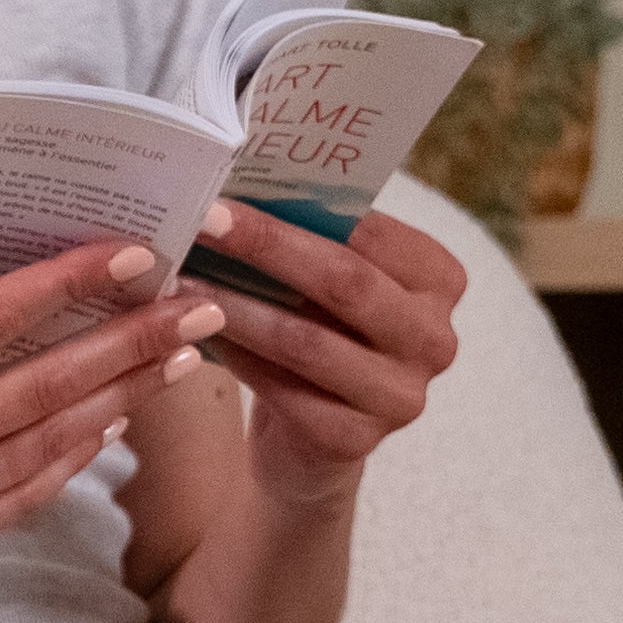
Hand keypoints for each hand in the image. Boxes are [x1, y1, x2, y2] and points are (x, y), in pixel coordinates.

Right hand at [0, 217, 206, 622]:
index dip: (65, 285)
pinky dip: (69, 459)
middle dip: (130, 341)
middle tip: (198, 307)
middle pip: (44, 385)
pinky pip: (20, 497)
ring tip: (177, 362)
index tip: (128, 254)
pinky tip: (104, 427)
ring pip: (47, 443)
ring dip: (118, 398)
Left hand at [177, 201, 461, 509]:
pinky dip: (236, 357)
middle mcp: (434, 339)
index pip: (372, 233)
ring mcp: (402, 396)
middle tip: (202, 222)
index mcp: (439, 281)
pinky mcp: (356, 440)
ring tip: (183, 281)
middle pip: (344, 281)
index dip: (300, 208)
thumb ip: (313, 238)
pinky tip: (196, 335)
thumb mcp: (328, 283)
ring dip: (236, 306)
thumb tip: (240, 182)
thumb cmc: (319, 332)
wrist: (315, 437)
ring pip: (306, 341)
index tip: (232, 188)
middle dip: (266, 247)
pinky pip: (284, 390)